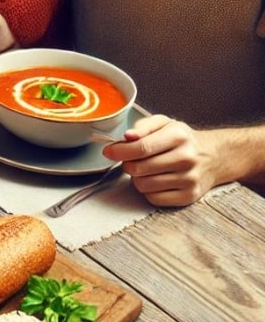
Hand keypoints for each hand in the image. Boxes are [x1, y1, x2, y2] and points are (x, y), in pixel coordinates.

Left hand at [102, 115, 220, 206]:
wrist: (213, 156)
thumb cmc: (182, 140)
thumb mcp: (164, 123)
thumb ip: (142, 126)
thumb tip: (127, 136)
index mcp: (178, 136)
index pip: (140, 148)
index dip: (119, 151)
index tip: (109, 151)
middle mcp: (186, 158)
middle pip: (138, 168)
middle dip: (128, 164)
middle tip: (132, 159)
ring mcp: (189, 179)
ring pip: (143, 185)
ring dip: (137, 178)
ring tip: (146, 169)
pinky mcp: (189, 196)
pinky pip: (153, 198)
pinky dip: (148, 191)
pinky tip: (156, 180)